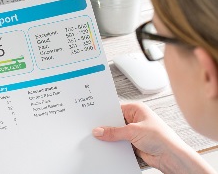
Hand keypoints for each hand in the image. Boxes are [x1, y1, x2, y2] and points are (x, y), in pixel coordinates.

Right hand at [92, 103, 214, 173]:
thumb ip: (114, 132)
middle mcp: (135, 119)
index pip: (116, 109)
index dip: (105, 114)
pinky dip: (115, 144)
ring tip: (101, 138)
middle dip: (107, 126)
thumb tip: (100, 131)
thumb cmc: (162, 138)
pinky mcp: (134, 142)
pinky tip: (109, 146)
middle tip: (96, 129)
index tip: (94, 118)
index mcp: (137, 109)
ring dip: (111, 137)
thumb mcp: (133, 131)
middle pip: (115, 121)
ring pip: (117, 133)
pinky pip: (120, 142)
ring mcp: (134, 131)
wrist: (171, 156)